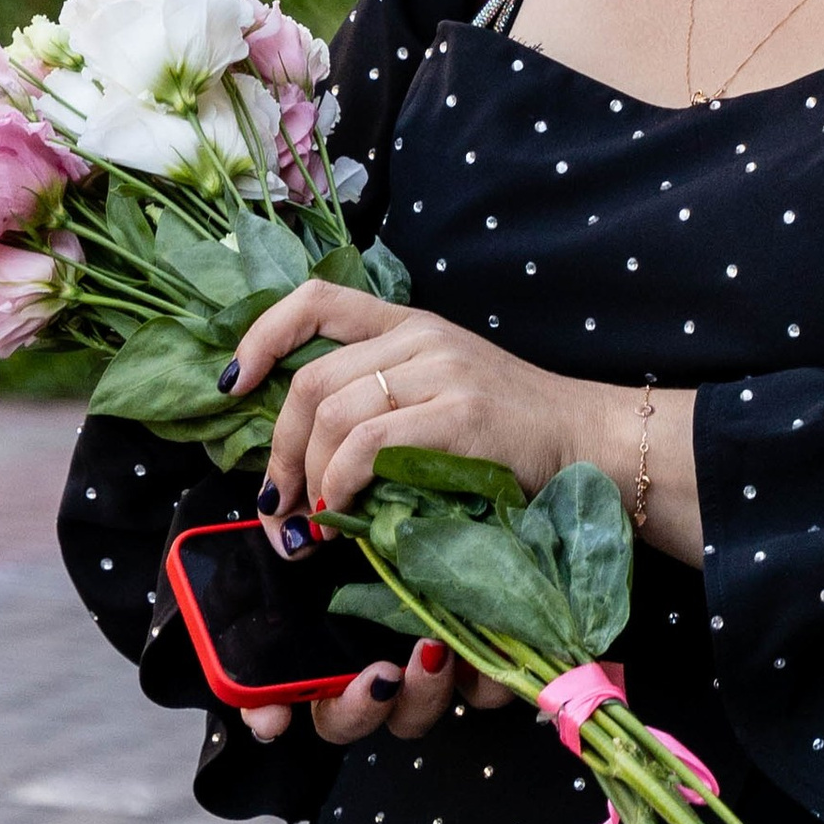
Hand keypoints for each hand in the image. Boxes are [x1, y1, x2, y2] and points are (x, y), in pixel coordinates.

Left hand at [216, 279, 704, 749]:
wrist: (591, 443)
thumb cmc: (513, 435)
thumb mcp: (443, 393)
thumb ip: (382, 402)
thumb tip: (303, 456)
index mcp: (410, 325)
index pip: (316, 299)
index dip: (261, 336)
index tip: (232, 384)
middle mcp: (421, 336)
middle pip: (309, 379)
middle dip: (278, 448)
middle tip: (277, 504)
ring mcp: (441, 371)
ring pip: (332, 412)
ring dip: (307, 477)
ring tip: (312, 523)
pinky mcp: (459, 414)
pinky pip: (370, 443)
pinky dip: (341, 483)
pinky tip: (343, 513)